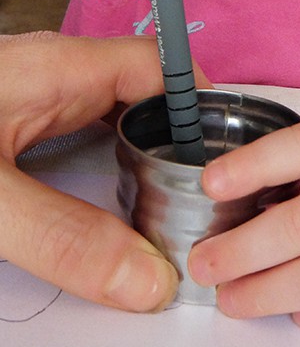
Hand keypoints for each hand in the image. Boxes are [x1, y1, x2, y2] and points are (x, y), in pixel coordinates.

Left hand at [0, 32, 210, 310]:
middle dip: (181, 141)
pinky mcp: (20, 117)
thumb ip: (60, 237)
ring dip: (147, 156)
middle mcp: (53, 73)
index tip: (232, 160)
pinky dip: (114, 164)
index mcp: (56, 68)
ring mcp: (36, 94)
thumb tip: (151, 281)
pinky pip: (87, 132)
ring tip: (177, 207)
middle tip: (210, 199)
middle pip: (145, 95)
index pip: (158, 66)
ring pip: (116, 117)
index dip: (202, 106)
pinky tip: (121, 200)